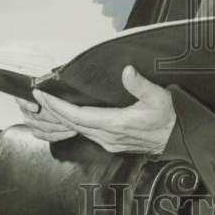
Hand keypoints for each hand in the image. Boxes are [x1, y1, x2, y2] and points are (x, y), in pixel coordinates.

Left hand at [17, 66, 175, 153]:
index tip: (43, 95)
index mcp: (117, 124)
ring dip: (61, 118)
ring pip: (77, 130)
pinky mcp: (111, 143)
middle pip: (73, 124)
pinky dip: (72, 123)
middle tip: (37, 96)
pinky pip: (85, 133)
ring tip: (48, 104)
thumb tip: (127, 71)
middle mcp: (109, 136)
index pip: (79, 116)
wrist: (177, 138)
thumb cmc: (168, 117)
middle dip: (53, 110)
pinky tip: (67, 116)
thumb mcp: (159, 97)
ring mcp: (109, 142)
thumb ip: (141, 85)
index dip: (58, 106)